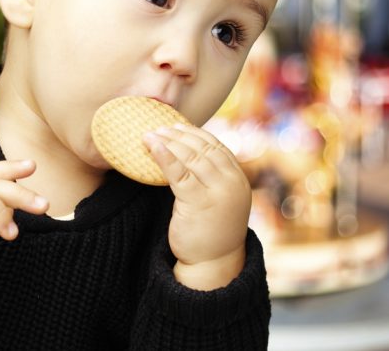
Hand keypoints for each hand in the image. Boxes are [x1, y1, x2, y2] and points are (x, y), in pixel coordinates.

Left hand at [144, 124, 250, 289]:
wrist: (213, 263)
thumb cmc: (210, 230)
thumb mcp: (216, 198)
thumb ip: (210, 177)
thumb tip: (187, 152)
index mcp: (237, 179)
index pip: (216, 146)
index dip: (195, 133)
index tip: (177, 125)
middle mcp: (231, 183)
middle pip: (203, 149)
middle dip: (179, 135)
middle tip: (160, 127)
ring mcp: (217, 192)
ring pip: (191, 158)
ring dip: (169, 142)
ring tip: (151, 135)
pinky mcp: (199, 202)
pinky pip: (179, 173)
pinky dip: (165, 157)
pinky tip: (153, 147)